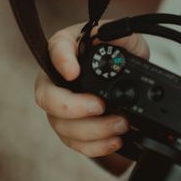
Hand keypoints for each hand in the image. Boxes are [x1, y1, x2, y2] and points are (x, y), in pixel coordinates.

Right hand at [34, 21, 149, 160]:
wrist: (134, 79)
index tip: (73, 71)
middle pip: (46, 96)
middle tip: (100, 106)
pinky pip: (74, 143)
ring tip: (121, 124)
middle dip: (72, 106)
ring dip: (92, 130)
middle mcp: (57, 79)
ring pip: (61, 125)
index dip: (61, 61)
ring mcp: (61, 107)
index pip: (56, 50)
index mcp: (68, 48)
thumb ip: (121, 36)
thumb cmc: (124, 54)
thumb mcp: (131, 42)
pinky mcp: (71, 129)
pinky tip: (114, 140)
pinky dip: (95, 146)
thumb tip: (102, 34)